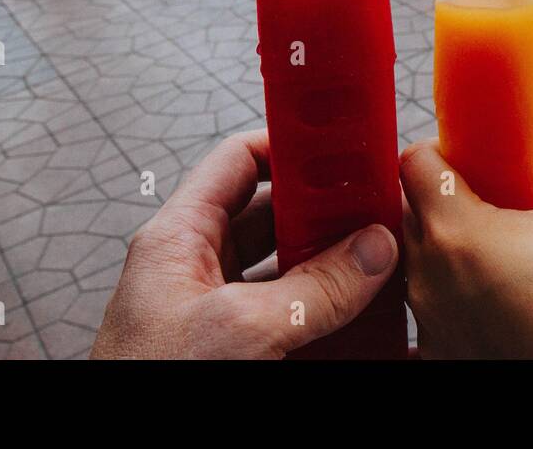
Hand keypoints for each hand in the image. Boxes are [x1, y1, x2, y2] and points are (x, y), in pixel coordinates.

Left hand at [91, 129, 399, 358]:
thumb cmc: (146, 386)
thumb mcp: (240, 330)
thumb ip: (313, 288)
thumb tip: (373, 249)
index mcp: (178, 239)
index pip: (237, 162)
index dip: (291, 146)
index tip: (345, 145)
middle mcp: (196, 271)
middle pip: (274, 220)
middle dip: (329, 215)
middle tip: (379, 210)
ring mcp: (216, 317)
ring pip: (288, 275)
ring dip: (337, 271)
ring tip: (385, 264)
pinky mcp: (236, 356)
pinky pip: (291, 326)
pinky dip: (330, 322)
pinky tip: (369, 328)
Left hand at [400, 138, 532, 359]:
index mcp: (457, 233)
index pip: (414, 162)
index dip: (441, 149)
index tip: (473, 156)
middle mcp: (427, 276)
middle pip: (412, 209)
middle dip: (447, 195)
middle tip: (494, 197)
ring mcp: (429, 320)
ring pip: (420, 259)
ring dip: (450, 246)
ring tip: (503, 251)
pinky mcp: (440, 353)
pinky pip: (433, 305)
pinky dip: (456, 292)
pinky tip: (500, 296)